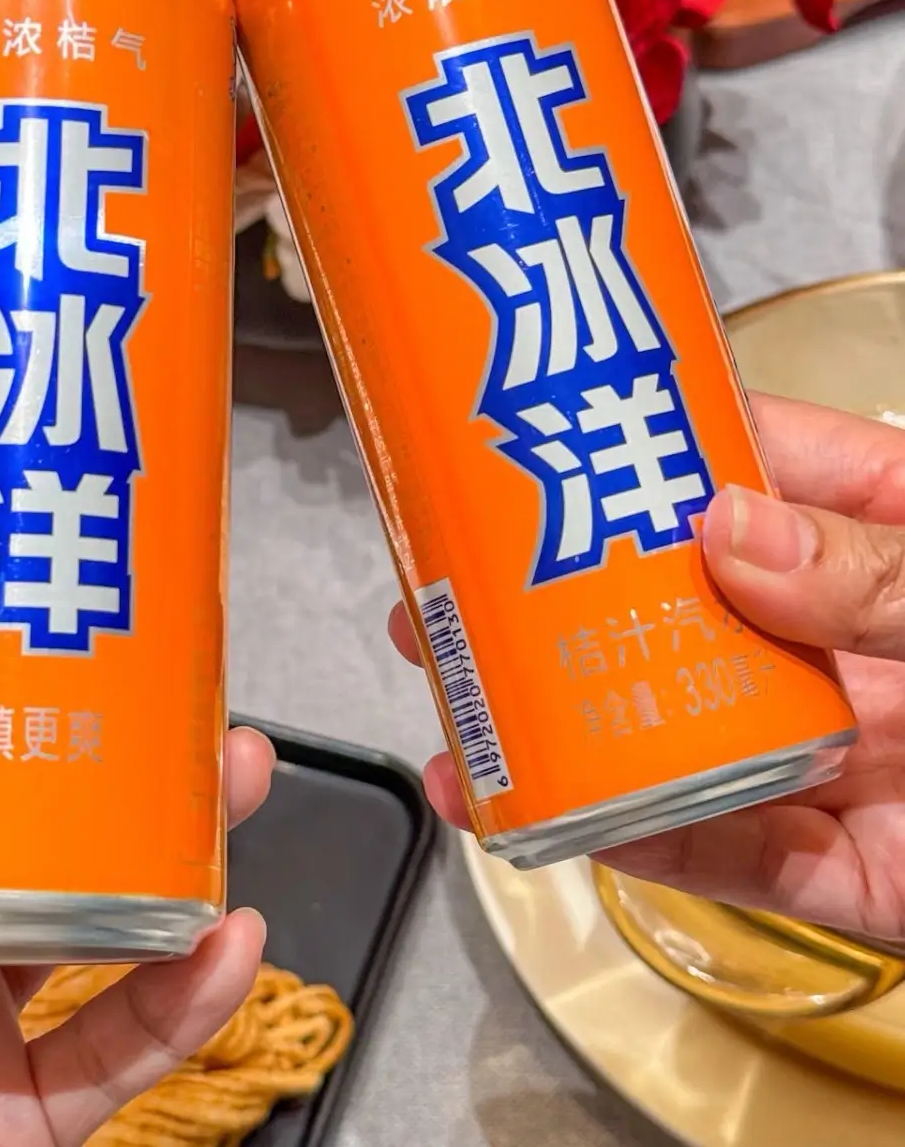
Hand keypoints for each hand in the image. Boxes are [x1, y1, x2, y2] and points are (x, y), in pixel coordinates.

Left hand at [0, 506, 273, 1143]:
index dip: (11, 661)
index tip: (68, 586)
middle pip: (44, 820)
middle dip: (132, 749)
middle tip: (190, 681)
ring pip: (103, 917)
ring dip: (185, 850)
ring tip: (238, 778)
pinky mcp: (18, 1116)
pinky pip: (124, 1046)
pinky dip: (188, 996)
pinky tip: (229, 940)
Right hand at [388, 392, 904, 939]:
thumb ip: (877, 566)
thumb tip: (729, 528)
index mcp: (876, 539)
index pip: (734, 469)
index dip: (626, 443)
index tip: (528, 432)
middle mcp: (839, 644)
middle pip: (667, 608)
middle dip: (548, 600)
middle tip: (443, 591)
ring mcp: (839, 758)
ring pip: (673, 740)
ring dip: (562, 737)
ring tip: (464, 727)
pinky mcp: (852, 873)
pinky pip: (736, 863)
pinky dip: (647, 848)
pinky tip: (566, 825)